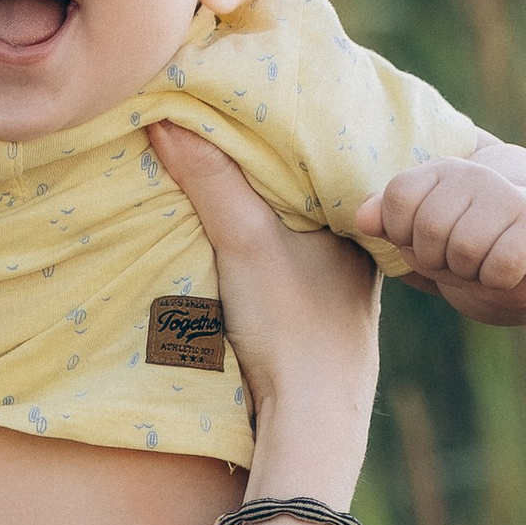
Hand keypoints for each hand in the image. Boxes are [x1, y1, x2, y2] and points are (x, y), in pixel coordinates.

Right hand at [147, 124, 380, 443]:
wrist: (309, 423)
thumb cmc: (292, 326)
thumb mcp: (244, 239)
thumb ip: (210, 178)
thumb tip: (167, 117)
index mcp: (358, 220)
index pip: (318, 154)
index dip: (277, 128)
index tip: (239, 101)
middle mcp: (357, 249)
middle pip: (303, 189)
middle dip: (264, 164)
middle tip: (219, 123)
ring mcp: (338, 286)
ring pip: (295, 227)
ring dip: (258, 205)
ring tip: (216, 166)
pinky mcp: (315, 316)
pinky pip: (286, 259)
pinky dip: (259, 241)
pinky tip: (232, 234)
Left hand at [355, 159, 525, 323]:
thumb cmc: (466, 240)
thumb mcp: (420, 230)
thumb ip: (388, 219)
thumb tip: (362, 218)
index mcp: (443, 169)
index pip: (399, 197)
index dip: (401, 232)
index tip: (419, 240)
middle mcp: (478, 175)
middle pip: (429, 228)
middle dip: (435, 258)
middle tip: (454, 258)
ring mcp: (511, 198)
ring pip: (464, 250)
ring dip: (467, 272)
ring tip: (478, 264)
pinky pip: (498, 269)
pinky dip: (495, 282)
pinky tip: (504, 271)